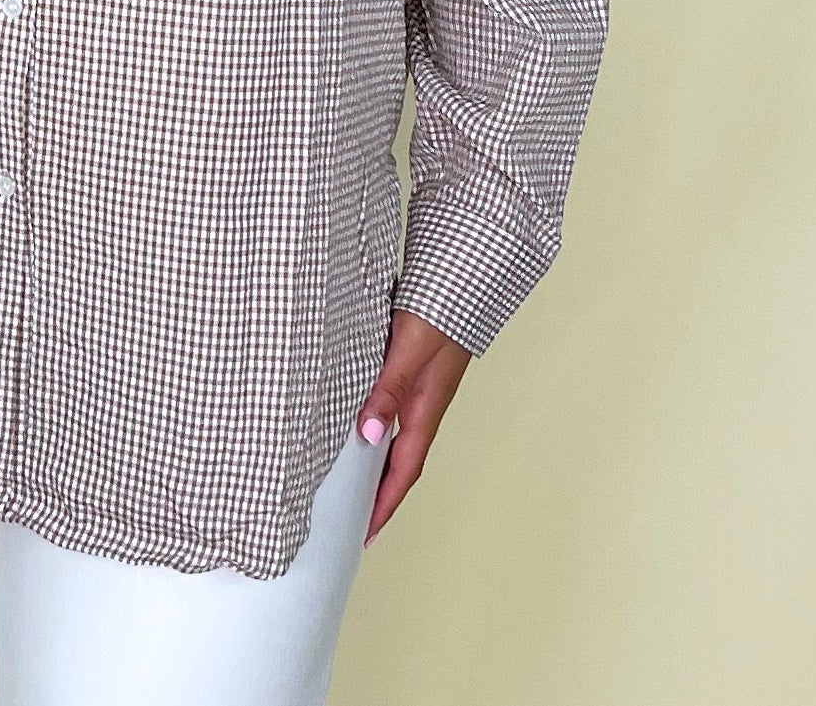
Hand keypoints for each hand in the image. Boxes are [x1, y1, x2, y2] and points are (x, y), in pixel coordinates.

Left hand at [355, 308, 471, 546]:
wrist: (463, 282)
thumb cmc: (439, 312)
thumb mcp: (408, 350)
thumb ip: (388, 388)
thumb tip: (369, 433)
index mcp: (425, 409)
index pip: (402, 471)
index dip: (383, 504)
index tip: (364, 533)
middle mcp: (424, 406)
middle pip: (401, 464)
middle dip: (380, 496)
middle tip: (355, 521)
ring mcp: (421, 391)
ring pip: (397, 439)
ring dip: (378, 464)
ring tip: (352, 483)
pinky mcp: (416, 373)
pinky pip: (394, 413)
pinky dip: (378, 429)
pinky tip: (362, 424)